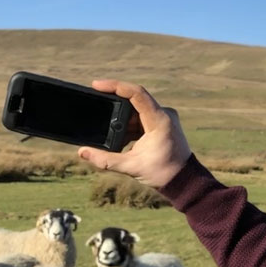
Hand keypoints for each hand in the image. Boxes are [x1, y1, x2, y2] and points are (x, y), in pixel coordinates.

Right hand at [77, 80, 191, 188]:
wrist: (183, 180)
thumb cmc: (162, 173)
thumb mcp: (131, 167)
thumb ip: (105, 160)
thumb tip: (82, 152)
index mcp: (159, 120)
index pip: (136, 94)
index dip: (116, 86)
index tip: (97, 85)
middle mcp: (164, 114)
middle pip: (134, 101)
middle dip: (114, 107)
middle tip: (97, 110)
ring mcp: (164, 118)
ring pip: (136, 111)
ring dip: (121, 121)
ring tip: (109, 134)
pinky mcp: (161, 124)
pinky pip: (141, 118)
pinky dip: (128, 126)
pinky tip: (119, 139)